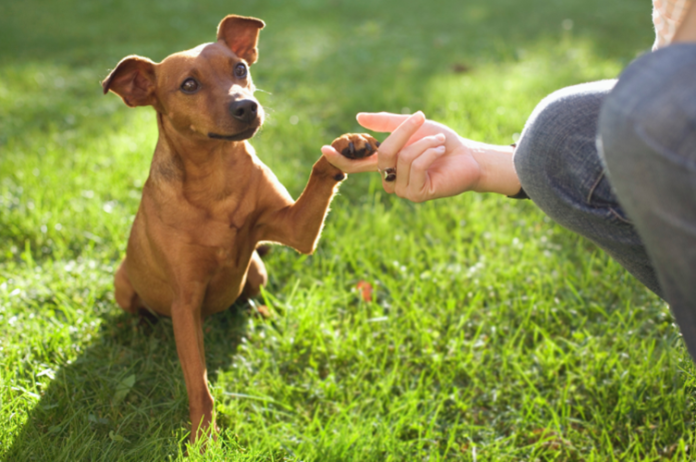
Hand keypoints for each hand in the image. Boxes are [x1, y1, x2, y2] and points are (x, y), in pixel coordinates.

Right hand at [322, 111, 483, 201]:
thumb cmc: (441, 141)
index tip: (323, 148)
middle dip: (403, 132)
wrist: (468, 156)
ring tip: (439, 140)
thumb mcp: (412, 126)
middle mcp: (389, 179)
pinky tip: (440, 150)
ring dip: (423, 143)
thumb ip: (386, 123)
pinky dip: (429, 153)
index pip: (356, 164)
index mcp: (385, 164)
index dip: (339, 158)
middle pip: (383, 154)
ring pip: (401, 159)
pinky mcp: (416, 195)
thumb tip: (358, 117)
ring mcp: (402, 189)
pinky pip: (414, 167)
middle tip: (421, 118)